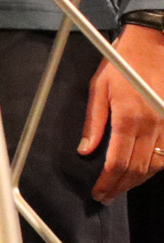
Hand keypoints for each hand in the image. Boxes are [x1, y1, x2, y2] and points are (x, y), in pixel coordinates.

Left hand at [81, 25, 163, 200]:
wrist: (153, 45)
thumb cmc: (121, 63)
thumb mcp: (98, 87)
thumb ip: (94, 122)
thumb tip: (86, 150)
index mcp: (128, 118)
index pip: (117, 162)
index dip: (107, 182)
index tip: (98, 192)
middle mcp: (151, 125)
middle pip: (138, 169)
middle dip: (121, 187)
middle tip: (106, 196)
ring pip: (157, 165)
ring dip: (139, 181)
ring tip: (121, 188)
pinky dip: (156, 167)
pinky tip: (142, 172)